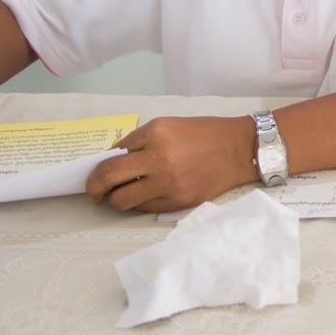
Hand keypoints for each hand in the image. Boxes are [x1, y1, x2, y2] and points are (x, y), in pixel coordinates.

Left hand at [85, 115, 259, 212]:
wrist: (241, 149)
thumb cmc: (205, 134)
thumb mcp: (169, 126)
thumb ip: (140, 142)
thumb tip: (112, 160)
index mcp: (155, 134)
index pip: (112, 155)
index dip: (97, 168)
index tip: (94, 174)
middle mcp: (159, 158)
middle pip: (108, 179)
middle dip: (95, 187)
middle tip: (94, 191)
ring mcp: (168, 183)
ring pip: (122, 201)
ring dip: (116, 199)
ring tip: (122, 194)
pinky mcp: (178, 201)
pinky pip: (144, 208)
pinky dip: (139, 203)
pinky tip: (147, 194)